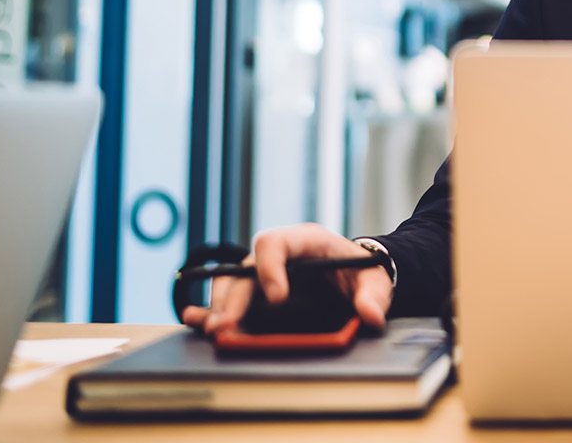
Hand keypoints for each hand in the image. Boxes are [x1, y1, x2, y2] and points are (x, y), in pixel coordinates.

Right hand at [181, 223, 391, 333]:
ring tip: (215, 331)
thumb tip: (371, 315)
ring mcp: (264, 272)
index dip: (270, 267)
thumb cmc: (363, 271)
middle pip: (245, 268)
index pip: (275, 242)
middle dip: (234, 298)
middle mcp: (280, 254)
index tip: (278, 297)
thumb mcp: (375, 279)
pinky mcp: (258, 292)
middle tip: (228, 326)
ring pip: (232, 283)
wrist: (357, 275)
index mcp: (307, 241)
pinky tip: (196, 321)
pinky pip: (229, 296)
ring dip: (221, 307)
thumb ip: (374, 295)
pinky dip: (212, 309)